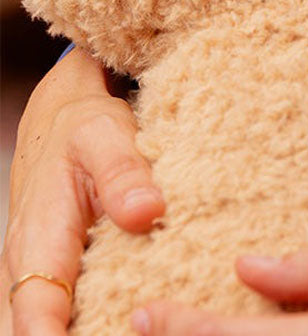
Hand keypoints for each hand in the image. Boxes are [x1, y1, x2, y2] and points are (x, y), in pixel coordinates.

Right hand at [1, 48, 163, 335]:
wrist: (61, 119)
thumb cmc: (82, 128)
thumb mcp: (105, 136)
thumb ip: (124, 174)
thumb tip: (148, 213)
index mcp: (38, 239)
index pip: (37, 311)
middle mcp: (31, 268)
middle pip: (41, 332)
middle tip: (144, 334)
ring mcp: (43, 276)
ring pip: (56, 326)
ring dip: (94, 331)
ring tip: (148, 328)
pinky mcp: (61, 275)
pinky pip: (72, 312)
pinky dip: (99, 321)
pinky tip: (143, 319)